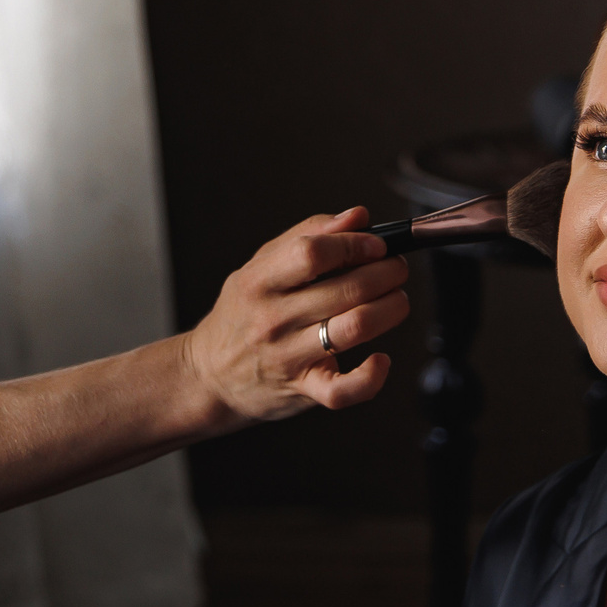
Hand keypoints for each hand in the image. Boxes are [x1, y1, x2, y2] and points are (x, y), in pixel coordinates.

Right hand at [184, 207, 412, 424]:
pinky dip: (372, 376)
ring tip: (396, 299)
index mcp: (259, 282)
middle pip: (346, 289)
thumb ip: (308, 235)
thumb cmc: (241, 315)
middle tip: (395, 268)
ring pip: (355, 327)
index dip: (354, 243)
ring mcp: (288, 356)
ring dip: (391, 309)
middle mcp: (272, 318)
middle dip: (386, 273)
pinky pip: (344, 390)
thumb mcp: (260, 267)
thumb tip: (358, 216)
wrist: (209, 376)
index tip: (376, 244)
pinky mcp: (303, 389)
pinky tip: (382, 360)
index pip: (313, 253)